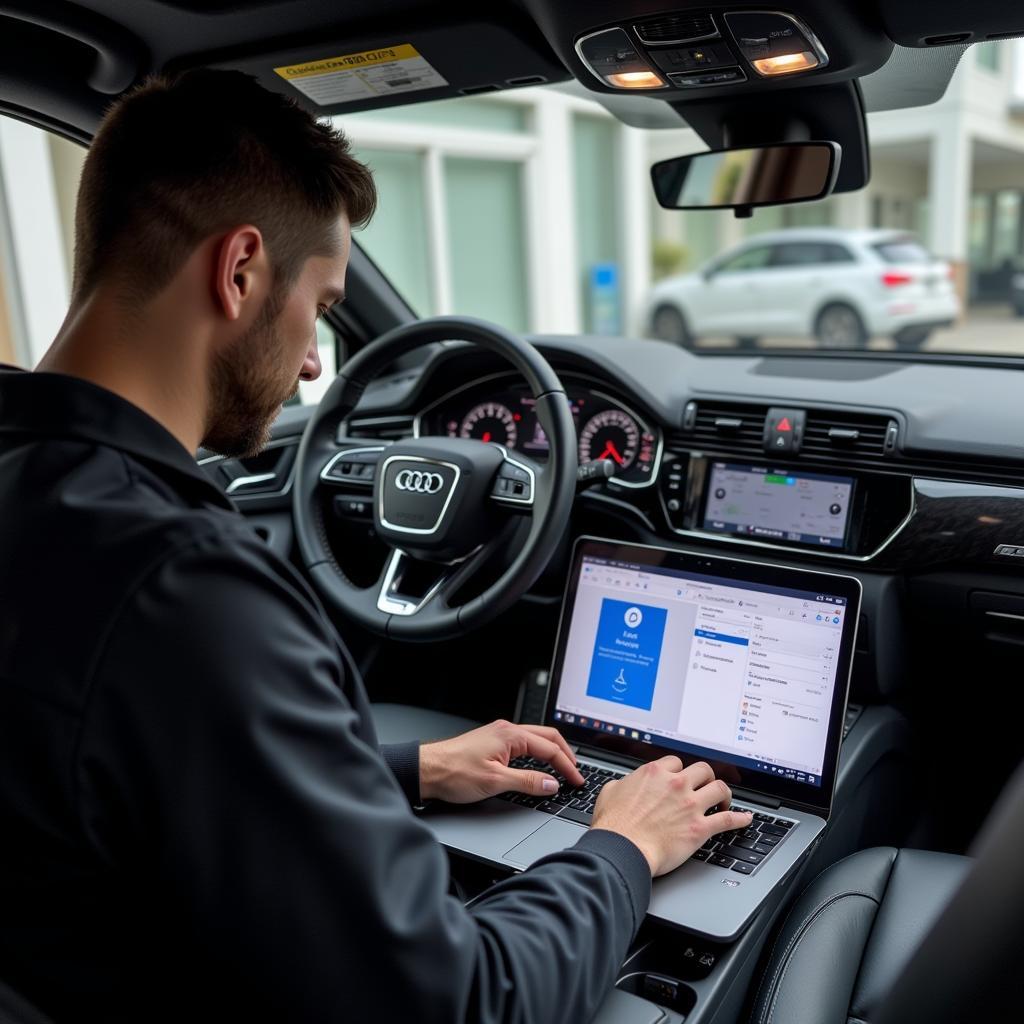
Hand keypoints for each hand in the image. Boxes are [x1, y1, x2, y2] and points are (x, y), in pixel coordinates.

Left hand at [419, 720, 584, 803]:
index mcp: (510, 735)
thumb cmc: (454, 772)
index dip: (566, 766)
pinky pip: (523, 745)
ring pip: (535, 740)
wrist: (428, 770)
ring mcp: (499, 736)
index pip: (549, 748)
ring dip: (551, 753)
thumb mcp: (495, 781)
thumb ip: (527, 782)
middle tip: (575, 773)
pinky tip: (538, 766)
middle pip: (546, 737)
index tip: (576, 781)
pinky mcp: (492, 744)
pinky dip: (537, 755)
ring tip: (562, 769)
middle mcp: (506, 730)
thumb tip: (551, 784)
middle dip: (564, 754)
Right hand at [591, 757, 752, 875]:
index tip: (680, 778)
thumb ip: (624, 783)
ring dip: (723, 793)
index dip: (679, 771)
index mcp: (655, 773)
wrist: (622, 848)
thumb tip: (626, 784)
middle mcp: (676, 784)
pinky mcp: (699, 828)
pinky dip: (739, 818)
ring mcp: (690, 805)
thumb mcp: (610, 791)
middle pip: (703, 769)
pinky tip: (745, 818)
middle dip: (705, 777)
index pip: (676, 762)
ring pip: (719, 788)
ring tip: (723, 800)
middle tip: (704, 786)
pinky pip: (727, 819)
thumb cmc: (614, 825)